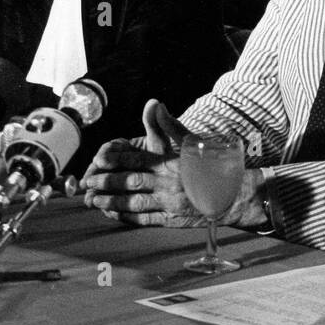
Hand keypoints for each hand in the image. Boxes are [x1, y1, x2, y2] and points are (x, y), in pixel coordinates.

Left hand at [81, 99, 264, 227]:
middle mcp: (168, 183)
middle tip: (89, 181)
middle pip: (130, 182)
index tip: (99, 160)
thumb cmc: (212, 167)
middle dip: (107, 182)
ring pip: (134, 203)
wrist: (234, 195)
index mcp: (171, 163)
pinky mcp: (172, 220)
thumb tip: (154, 104)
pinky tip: (114, 213)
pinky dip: (126, 217)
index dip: (115, 160)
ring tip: (94, 199)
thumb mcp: (193, 142)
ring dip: (112, 201)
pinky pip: (144, 220)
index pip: (136, 160)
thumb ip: (170, 125)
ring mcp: (169, 203)